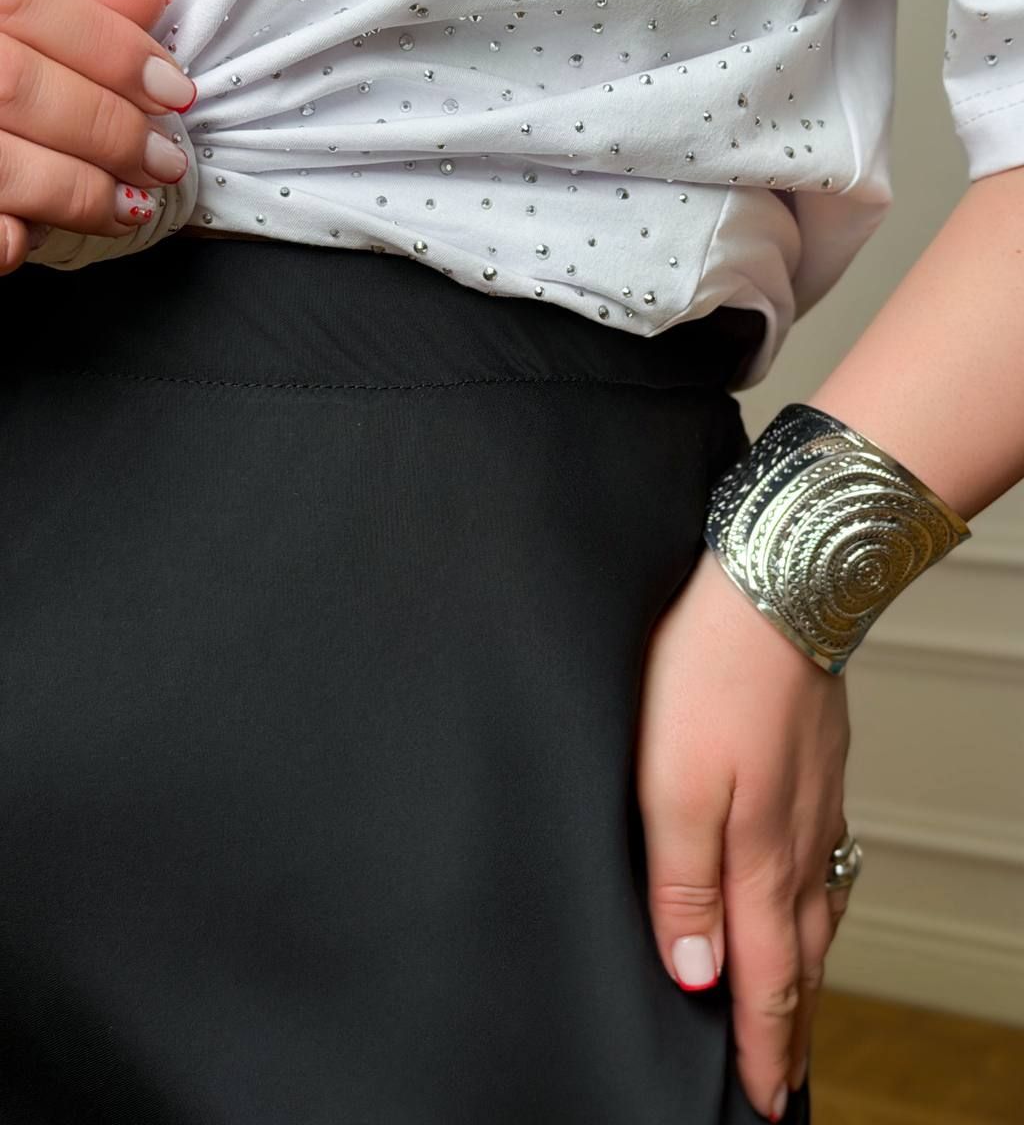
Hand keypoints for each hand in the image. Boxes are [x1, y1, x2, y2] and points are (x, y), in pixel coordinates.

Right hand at [0, 0, 196, 274]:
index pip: (21, 0)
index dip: (110, 48)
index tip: (172, 89)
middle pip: (17, 86)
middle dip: (108, 130)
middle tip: (162, 158)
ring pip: (0, 165)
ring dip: (78, 191)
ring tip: (129, 203)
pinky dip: (7, 239)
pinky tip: (34, 235)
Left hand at [636, 545, 852, 1121]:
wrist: (779, 590)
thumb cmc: (714, 677)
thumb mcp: (671, 784)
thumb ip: (681, 881)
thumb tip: (693, 969)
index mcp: (758, 858)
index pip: (768, 982)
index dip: (765, 1049)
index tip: (766, 1103)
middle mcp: (799, 844)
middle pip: (803, 961)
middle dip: (794, 1028)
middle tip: (788, 1078)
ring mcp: (817, 806)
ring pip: (819, 916)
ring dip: (809, 973)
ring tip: (800, 1008)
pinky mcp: (818, 771)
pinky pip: (824, 866)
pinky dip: (818, 910)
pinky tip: (810, 899)